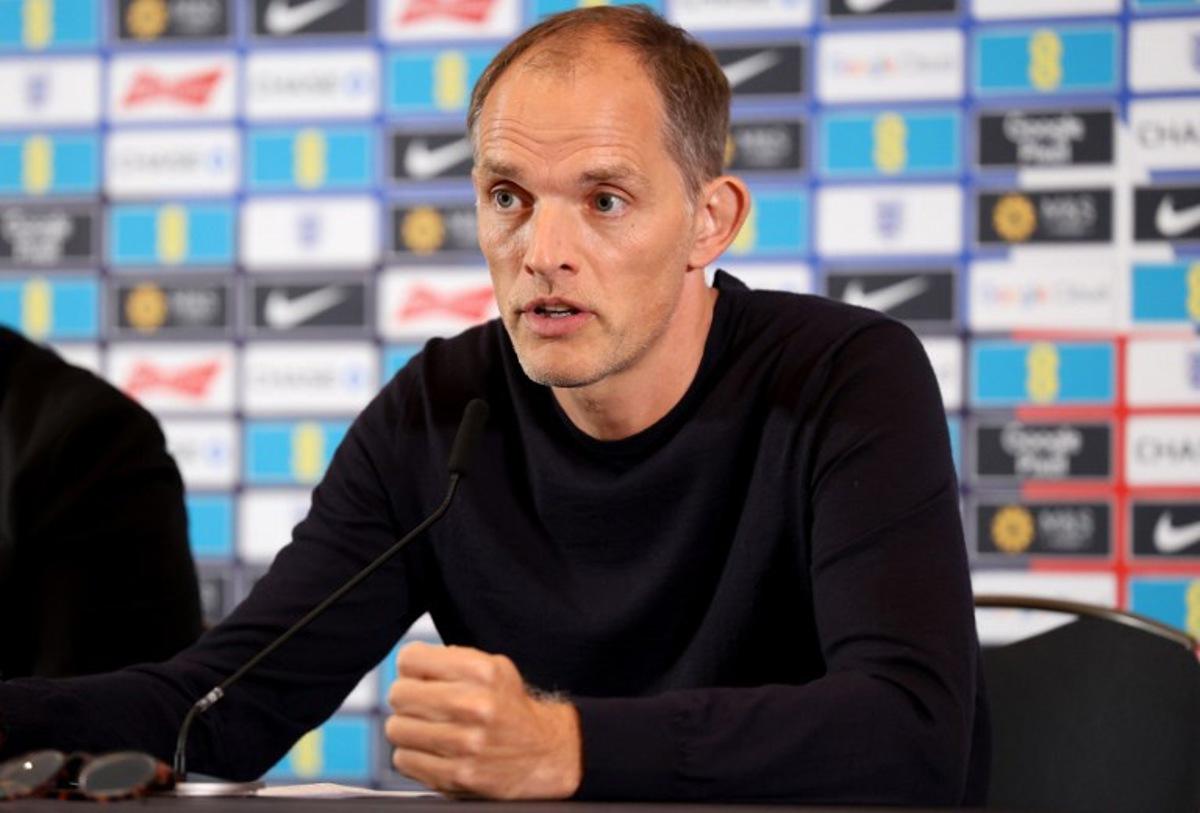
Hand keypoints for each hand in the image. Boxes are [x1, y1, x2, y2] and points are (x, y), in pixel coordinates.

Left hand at [384, 641, 581, 798]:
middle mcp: (474, 706)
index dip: (410, 667)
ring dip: (407, 728)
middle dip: (406, 697)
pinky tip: (432, 750)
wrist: (543, 754)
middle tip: (420, 703)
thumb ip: (451, 659)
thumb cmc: (510, 707)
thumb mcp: (494, 668)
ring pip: (396, 728)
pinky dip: (412, 755)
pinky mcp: (456, 776)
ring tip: (427, 728)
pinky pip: (404, 760)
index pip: (411, 659)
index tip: (418, 675)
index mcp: (482, 671)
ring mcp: (464, 744)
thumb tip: (407, 664)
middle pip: (399, 693)